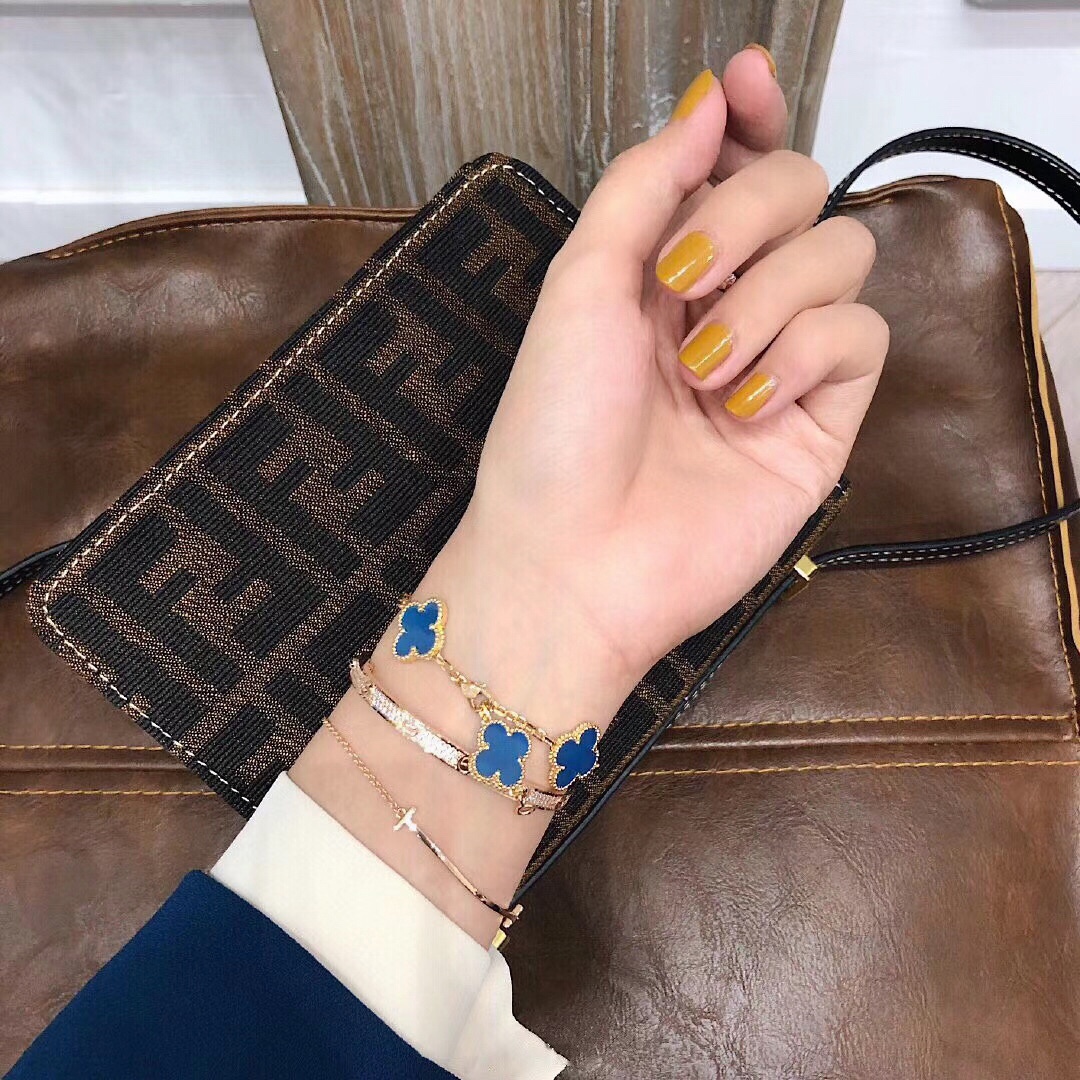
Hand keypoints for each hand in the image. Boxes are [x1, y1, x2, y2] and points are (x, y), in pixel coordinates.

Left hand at [446, 64, 886, 714]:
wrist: (575, 560)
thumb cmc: (555, 428)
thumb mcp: (581, 284)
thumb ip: (646, 183)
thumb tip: (712, 99)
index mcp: (661, 270)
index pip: (733, 167)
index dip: (750, 119)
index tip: (749, 84)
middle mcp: (726, 304)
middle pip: (800, 192)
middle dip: (746, 214)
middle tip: (683, 279)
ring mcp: (779, 363)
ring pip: (841, 256)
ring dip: (768, 297)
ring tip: (704, 371)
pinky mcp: (823, 422)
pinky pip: (861, 338)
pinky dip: (805, 354)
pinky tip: (746, 405)